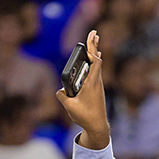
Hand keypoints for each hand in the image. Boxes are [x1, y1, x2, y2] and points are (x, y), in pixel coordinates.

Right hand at [56, 30, 109, 149]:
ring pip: (97, 65)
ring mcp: (98, 85)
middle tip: (94, 32)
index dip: (93, 51)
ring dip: (95, 51)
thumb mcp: (69, 106)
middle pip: (97, 60)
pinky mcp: (97, 89)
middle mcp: (97, 82)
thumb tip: (60, 90)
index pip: (96, 63)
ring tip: (95, 40)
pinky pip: (96, 71)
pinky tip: (95, 58)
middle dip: (94, 45)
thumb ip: (62, 95)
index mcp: (92, 84)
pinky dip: (94, 62)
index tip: (90, 40)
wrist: (98, 126)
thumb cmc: (85, 116)